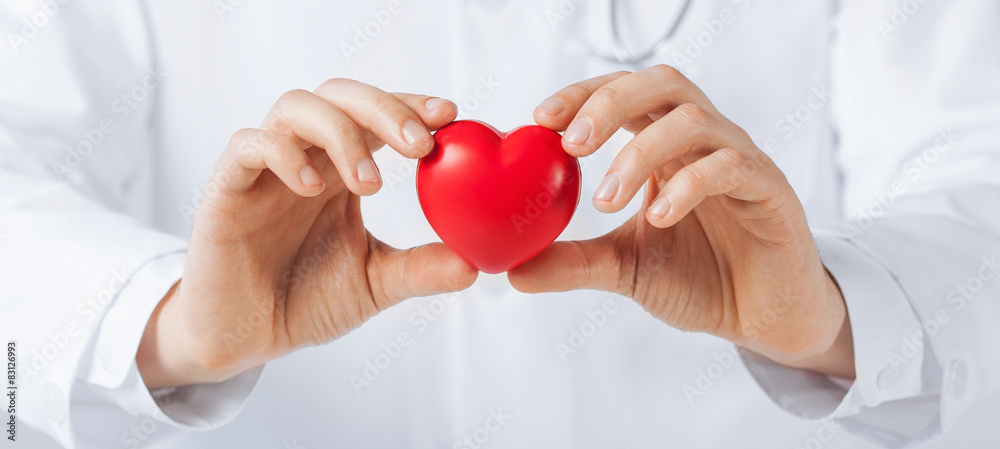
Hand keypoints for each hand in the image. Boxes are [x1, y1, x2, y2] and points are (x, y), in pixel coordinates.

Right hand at [137, 80, 477, 388]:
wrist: (243, 339)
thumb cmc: (304, 301)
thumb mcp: (374, 284)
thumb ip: (419, 270)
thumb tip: (475, 264)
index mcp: (342, 170)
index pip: (377, 115)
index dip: (411, 105)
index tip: (450, 115)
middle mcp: (306, 157)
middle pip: (341, 96)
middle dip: (385, 109)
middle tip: (421, 144)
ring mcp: (265, 169)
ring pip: (297, 107)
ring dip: (341, 133)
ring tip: (369, 183)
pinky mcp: (228, 188)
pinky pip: (249, 145)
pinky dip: (284, 153)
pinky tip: (312, 186)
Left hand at [509, 67, 853, 377]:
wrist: (765, 317)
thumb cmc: (702, 278)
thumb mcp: (625, 268)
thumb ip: (575, 262)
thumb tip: (513, 270)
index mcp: (666, 146)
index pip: (625, 94)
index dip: (584, 95)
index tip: (542, 119)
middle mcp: (704, 141)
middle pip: (662, 85)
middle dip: (610, 104)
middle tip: (572, 143)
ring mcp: (740, 160)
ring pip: (693, 120)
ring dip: (641, 153)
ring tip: (607, 198)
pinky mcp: (770, 190)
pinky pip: (731, 165)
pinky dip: (688, 184)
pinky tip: (657, 217)